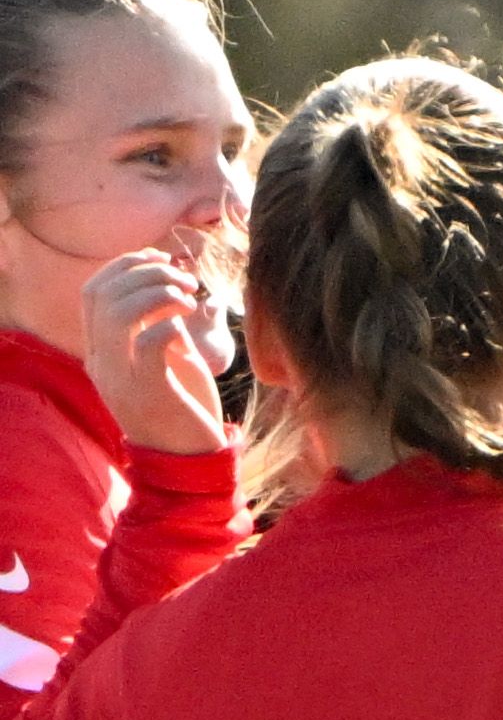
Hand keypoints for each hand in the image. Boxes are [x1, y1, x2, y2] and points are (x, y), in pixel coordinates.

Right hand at [80, 250, 230, 456]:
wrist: (191, 460)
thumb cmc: (184, 405)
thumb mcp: (167, 359)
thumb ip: (158, 325)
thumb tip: (168, 284)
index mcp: (100, 352)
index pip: (93, 292)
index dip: (125, 266)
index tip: (161, 259)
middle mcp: (102, 363)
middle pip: (104, 294)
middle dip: (145, 273)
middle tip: (185, 279)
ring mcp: (121, 378)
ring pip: (118, 313)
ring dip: (157, 293)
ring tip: (189, 298)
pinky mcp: (150, 392)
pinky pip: (150, 343)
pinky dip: (170, 324)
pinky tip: (190, 325)